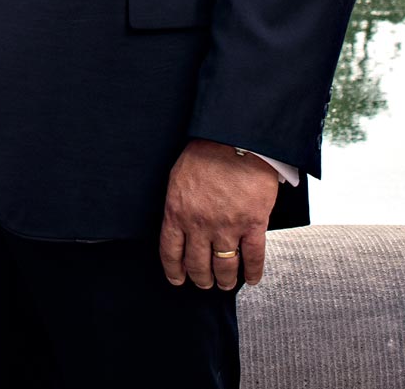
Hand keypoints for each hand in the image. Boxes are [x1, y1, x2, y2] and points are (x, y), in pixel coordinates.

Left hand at [159, 139, 279, 289]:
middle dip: (201, 279)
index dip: (174, 271)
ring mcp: (227, 227)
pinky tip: (251, 279)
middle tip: (204, 283)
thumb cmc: (204, 154)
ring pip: (224, 267)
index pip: (171, 252)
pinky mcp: (253, 225)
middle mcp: (199, 225)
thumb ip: (178, 205)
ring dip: (225, 281)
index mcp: (177, 211)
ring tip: (225, 284)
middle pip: (198, 265)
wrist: (234, 140)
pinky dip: (252, 273)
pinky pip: (253, 259)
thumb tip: (178, 225)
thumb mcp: (178, 178)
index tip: (178, 280)